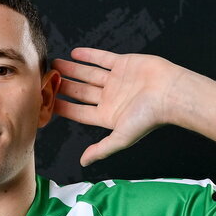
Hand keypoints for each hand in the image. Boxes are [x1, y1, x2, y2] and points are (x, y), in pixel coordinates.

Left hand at [53, 48, 182, 166]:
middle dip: (64, 86)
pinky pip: (103, 58)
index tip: (46, 102)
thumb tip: (83, 162)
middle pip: (80, 92)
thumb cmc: (149, 117)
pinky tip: (74, 53)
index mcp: (107, 115)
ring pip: (88, 74)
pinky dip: (89, 55)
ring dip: (72, 69)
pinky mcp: (124, 64)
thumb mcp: (121, 137)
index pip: (78, 112)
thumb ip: (101, 149)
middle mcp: (110, 98)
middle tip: (47, 79)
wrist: (170, 93)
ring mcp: (116, 80)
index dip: (62, 107)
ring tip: (55, 64)